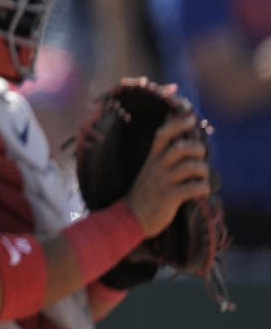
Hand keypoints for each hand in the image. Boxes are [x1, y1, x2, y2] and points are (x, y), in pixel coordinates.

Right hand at [125, 114, 210, 236]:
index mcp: (152, 158)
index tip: (190, 118)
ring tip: (202, 177)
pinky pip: (193, 188)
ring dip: (203, 170)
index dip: (177, 124)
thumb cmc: (146, 193)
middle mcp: (157, 166)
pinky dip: (203, 188)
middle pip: (180, 148)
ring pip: (190, 167)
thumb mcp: (149, 171)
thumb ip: (164, 159)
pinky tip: (202, 191)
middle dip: (197, 149)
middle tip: (200, 156)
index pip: (162, 134)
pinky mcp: (169, 197)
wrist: (131, 217)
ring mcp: (163, 181)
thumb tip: (186, 148)